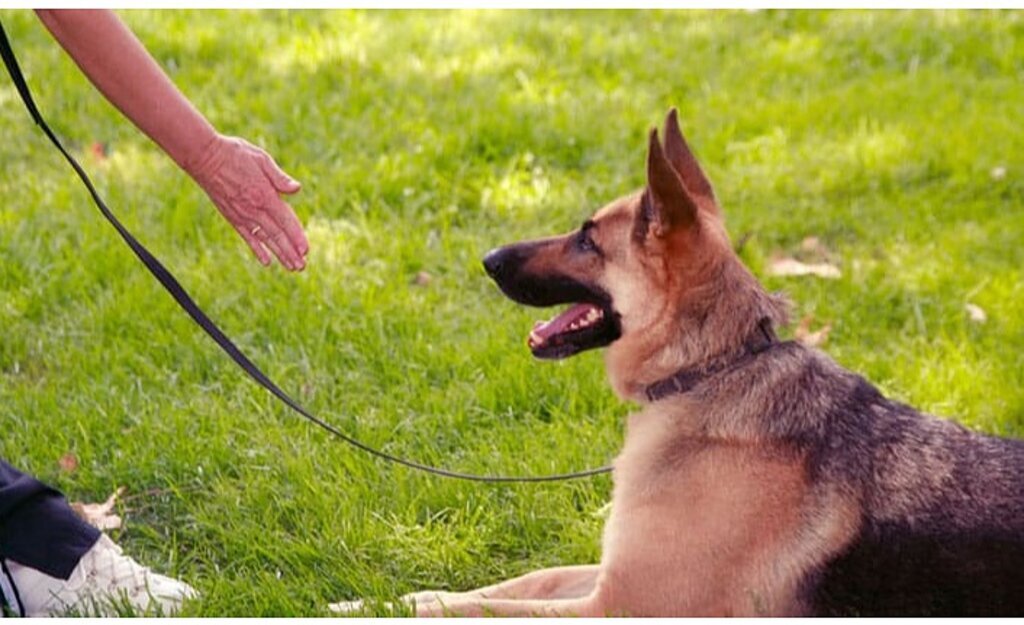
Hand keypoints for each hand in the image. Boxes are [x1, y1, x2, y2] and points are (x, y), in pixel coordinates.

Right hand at [187, 135, 307, 270]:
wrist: (203, 157)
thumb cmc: (235, 153)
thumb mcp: (261, 159)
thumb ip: (279, 178)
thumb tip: (297, 189)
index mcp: (265, 195)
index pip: (285, 220)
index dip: (296, 236)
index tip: (306, 250)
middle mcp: (254, 209)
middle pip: (277, 235)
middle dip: (291, 251)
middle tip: (302, 266)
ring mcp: (242, 215)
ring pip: (265, 239)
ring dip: (279, 254)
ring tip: (292, 267)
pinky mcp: (232, 217)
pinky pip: (247, 237)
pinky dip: (257, 250)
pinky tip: (266, 261)